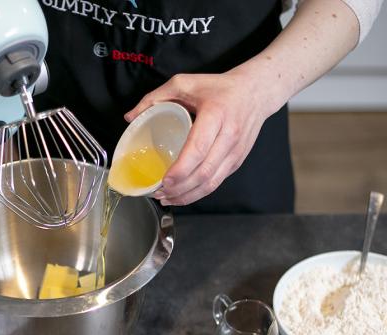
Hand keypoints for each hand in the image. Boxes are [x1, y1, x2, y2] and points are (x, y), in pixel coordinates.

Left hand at [124, 70, 277, 205]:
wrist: (256, 92)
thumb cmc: (219, 88)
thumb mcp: (185, 83)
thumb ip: (155, 97)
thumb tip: (130, 117)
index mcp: (216, 115)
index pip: (199, 149)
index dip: (181, 169)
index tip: (164, 180)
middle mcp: (229, 136)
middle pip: (204, 172)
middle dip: (179, 188)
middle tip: (157, 192)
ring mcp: (235, 152)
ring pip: (211, 183)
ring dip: (187, 195)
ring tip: (166, 198)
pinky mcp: (237, 162)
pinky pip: (216, 183)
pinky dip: (197, 193)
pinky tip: (182, 195)